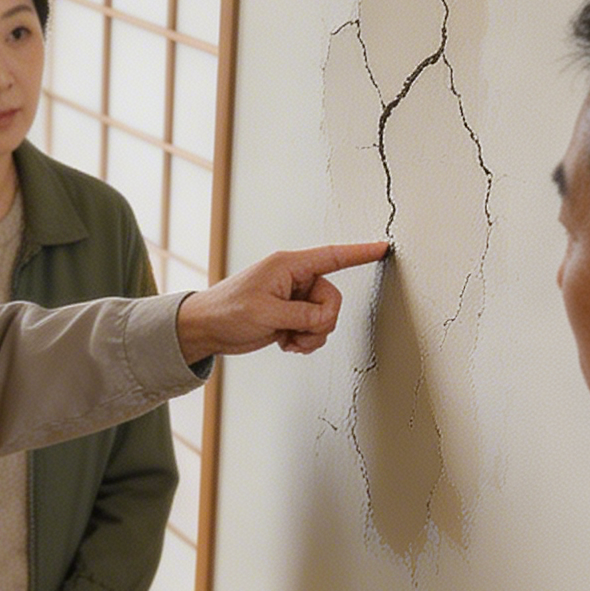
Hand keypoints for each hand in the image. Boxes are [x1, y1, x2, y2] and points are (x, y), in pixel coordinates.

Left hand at [175, 241, 388, 361]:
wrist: (207, 329)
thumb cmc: (226, 310)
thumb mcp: (266, 313)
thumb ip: (301, 316)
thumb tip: (324, 320)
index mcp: (289, 266)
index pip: (333, 257)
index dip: (360, 253)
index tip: (383, 247)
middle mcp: (295, 280)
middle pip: (332, 299)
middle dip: (319, 322)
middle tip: (296, 332)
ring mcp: (294, 300)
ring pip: (325, 319)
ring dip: (310, 335)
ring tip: (286, 339)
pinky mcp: (291, 317)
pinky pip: (314, 331)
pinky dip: (304, 341)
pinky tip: (284, 342)